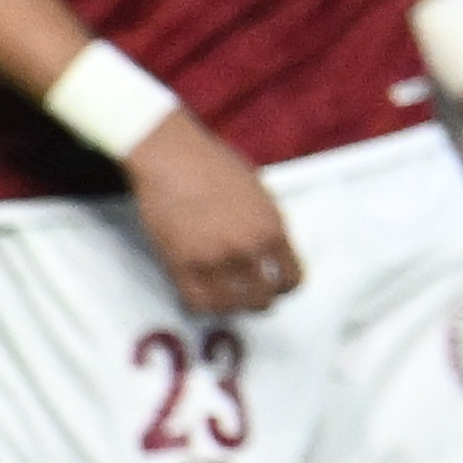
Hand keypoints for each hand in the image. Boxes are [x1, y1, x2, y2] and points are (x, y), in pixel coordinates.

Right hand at [125, 116, 302, 317]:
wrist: (170, 156)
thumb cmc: (213, 165)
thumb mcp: (258, 192)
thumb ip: (268, 224)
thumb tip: (273, 252)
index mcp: (272, 228)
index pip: (291, 278)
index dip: (285, 287)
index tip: (277, 287)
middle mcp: (247, 247)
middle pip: (264, 298)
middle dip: (260, 300)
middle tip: (251, 296)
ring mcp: (213, 258)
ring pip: (232, 306)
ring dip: (232, 306)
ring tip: (229, 299)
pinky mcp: (181, 264)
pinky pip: (198, 303)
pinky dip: (204, 305)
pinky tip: (204, 296)